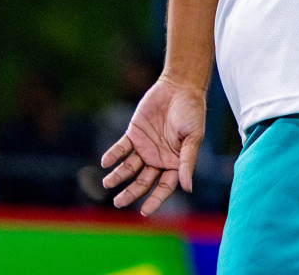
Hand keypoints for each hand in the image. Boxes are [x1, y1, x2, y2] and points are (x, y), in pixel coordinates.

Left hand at [100, 77, 205, 215]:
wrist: (180, 86)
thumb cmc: (192, 112)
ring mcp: (145, 146)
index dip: (154, 200)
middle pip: (143, 181)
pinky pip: (122, 148)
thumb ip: (188, 161)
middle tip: (118, 202)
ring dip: (118, 176)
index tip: (144, 211)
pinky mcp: (134, 133)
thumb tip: (187, 188)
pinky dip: (113, 155)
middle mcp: (158, 158)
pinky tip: (106, 162)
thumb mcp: (193, 137)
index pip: (164, 187)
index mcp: (174, 162)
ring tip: (107, 183)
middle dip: (131, 193)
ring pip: (129, 167)